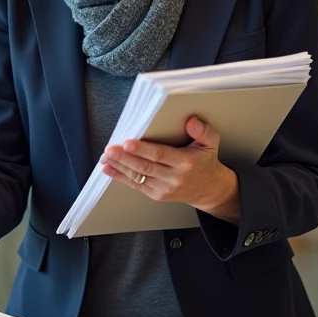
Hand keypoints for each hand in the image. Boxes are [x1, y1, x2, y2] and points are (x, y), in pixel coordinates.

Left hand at [100, 116, 239, 223]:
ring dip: (119, 166)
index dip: (143, 150)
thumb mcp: (211, 144)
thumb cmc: (205, 163)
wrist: (208, 189)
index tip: (128, 142)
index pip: (161, 155)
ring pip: (138, 176)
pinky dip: (120, 177)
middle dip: (125, 158)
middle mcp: (174, 177)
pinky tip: (109, 169)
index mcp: (186, 162)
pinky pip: (136, 185)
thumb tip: (191, 121)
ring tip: (106, 156)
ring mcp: (164, 188)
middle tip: (110, 149)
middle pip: (145, 167)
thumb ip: (204, 131)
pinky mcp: (157, 195)